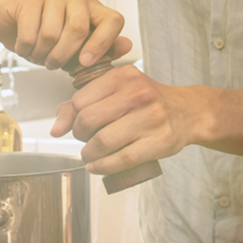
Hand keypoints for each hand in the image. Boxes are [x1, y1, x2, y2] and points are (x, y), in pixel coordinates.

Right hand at [0, 0, 132, 68]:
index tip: (85, 63)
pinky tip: (23, 45)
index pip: (113, 21)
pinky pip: (31, 33)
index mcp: (92, 5)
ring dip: (41, 54)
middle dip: (62, 56)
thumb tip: (128, 45)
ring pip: (52, 34)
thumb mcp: (73, 48)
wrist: (4, 15)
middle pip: (79, 29)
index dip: (103, 45)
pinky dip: (25, 48)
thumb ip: (100, 48)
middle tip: (51, 64)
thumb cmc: (41, 32)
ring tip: (36, 53)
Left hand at [49, 65, 199, 175]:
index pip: (80, 100)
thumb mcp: (117, 90)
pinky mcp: (159, 141)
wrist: (187, 112)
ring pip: (103, 142)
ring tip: (90, 155)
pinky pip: (121, 159)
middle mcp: (138, 94)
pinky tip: (97, 166)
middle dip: (79, 136)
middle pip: (88, 120)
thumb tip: (56, 129)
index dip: (73, 118)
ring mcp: (151, 118)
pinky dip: (103, 167)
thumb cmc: (146, 102)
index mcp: (124, 76)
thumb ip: (82, 103)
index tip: (79, 125)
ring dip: (88, 154)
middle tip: (84, 140)